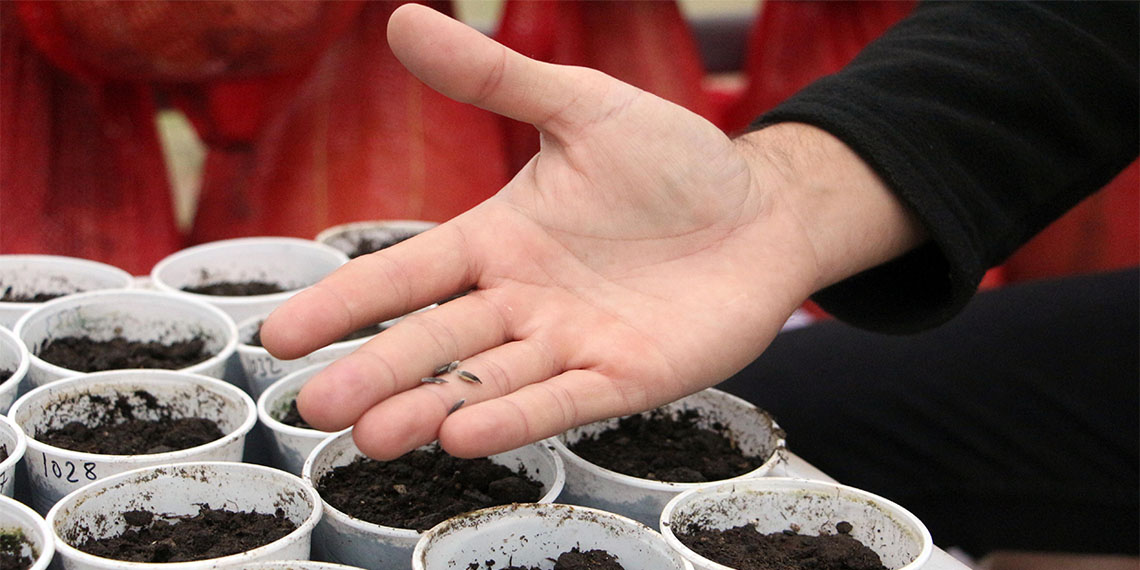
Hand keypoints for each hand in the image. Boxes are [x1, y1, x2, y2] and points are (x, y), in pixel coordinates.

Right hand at [260, 4, 922, 459]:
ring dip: (431, 406)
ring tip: (374, 433)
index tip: (282, 333)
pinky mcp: (625, 377)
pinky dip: (517, 417)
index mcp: (499, 240)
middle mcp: (522, 300)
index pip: (408, 274)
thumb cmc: (675, 161)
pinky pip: (563, 399)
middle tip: (313, 404)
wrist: (762, 211)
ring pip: (488, 380)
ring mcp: (571, 343)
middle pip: (436, 341)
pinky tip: (465, 435)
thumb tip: (402, 18)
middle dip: (377, 371)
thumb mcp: (582, 107)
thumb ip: (494, 78)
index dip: (347, 303)